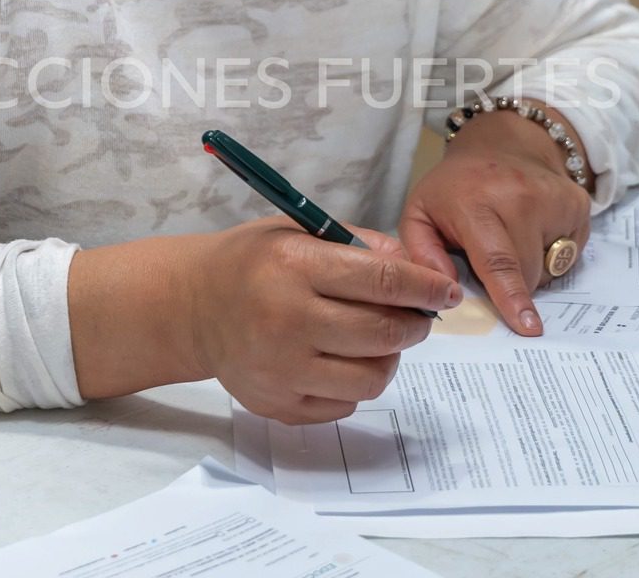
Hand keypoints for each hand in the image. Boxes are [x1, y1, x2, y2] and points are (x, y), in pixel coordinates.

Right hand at [186, 218, 460, 424]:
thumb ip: (362, 246)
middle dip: (415, 325)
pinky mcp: (277, 405)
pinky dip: (355, 384)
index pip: (382, 281)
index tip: (446, 291)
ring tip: (377, 340)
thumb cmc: (253, 262)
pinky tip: (340, 360)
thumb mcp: (300, 232)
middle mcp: (286, 321)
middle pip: (383, 334)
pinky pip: (344, 405)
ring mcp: (280, 370)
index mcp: (294, 267)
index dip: (425, 288)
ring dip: (389, 358)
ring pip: (371, 378)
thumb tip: (420, 272)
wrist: (192, 306)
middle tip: (416, 317)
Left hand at [399, 105, 592, 337]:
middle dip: (509, 282)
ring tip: (511, 236)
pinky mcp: (578, 205)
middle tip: (489, 253)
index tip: (527, 327)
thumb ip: (421, 254)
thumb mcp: (420, 213)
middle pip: (526, 274)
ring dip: (529, 267)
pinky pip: (567, 254)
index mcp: (476, 203)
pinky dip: (549, 253)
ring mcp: (555, 200)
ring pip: (548, 269)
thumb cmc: (456, 189)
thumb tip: (446, 290)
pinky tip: (533, 228)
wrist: (502, 146)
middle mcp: (521, 197)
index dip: (512, 297)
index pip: (497, 260)